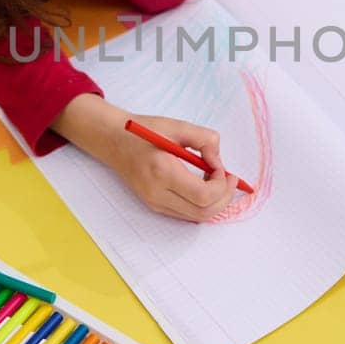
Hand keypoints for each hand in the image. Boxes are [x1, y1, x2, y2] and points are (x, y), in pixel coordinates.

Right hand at [109, 112, 236, 223]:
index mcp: (162, 171)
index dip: (221, 185)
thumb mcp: (178, 126)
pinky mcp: (154, 205)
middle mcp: (157, 193)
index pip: (203, 195)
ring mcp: (154, 202)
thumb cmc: (144, 131)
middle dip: (224, 198)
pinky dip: (202, 204)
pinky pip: (186, 214)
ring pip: (196, 217)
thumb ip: (206, 140)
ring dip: (215, 203)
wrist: (114, 140)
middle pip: (203, 212)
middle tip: (230, 180)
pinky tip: (204, 187)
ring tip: (218, 182)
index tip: (222, 168)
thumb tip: (219, 162)